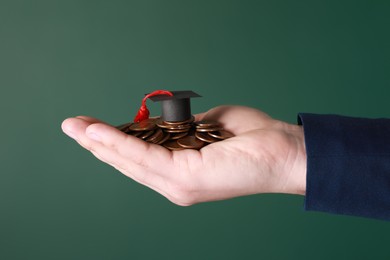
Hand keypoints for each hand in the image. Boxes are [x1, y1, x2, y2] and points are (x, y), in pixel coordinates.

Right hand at [61, 106, 305, 205]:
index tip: (93, 127)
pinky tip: (99, 132)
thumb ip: (185, 128)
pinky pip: (145, 157)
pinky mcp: (185, 178)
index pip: (140, 157)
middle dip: (98, 143)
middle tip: (73, 126)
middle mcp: (176, 183)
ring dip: (101, 142)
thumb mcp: (210, 127)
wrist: (284, 152)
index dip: (115, 142)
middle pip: (128, 162)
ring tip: (77, 127)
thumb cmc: (251, 139)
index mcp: (182, 172)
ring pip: (130, 160)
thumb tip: (169, 120)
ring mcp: (179, 184)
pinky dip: (120, 143)